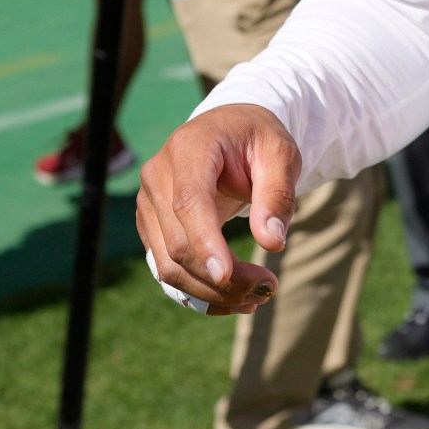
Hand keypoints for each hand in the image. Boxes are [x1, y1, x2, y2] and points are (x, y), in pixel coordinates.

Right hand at [135, 104, 299, 314]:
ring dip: (210, 292)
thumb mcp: (280, 154)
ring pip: (168, 265)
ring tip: (256, 297)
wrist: (231, 131)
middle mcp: (158, 175)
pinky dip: (199, 290)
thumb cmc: (258, 139)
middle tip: (268, 288)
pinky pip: (167, 268)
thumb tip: (272, 243)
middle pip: (178, 242)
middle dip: (221, 277)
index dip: (205, 243)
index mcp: (189, 148)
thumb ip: (277, 195)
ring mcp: (148, 203)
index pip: (188, 202)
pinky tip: (233, 298)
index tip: (227, 277)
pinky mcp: (152, 226)